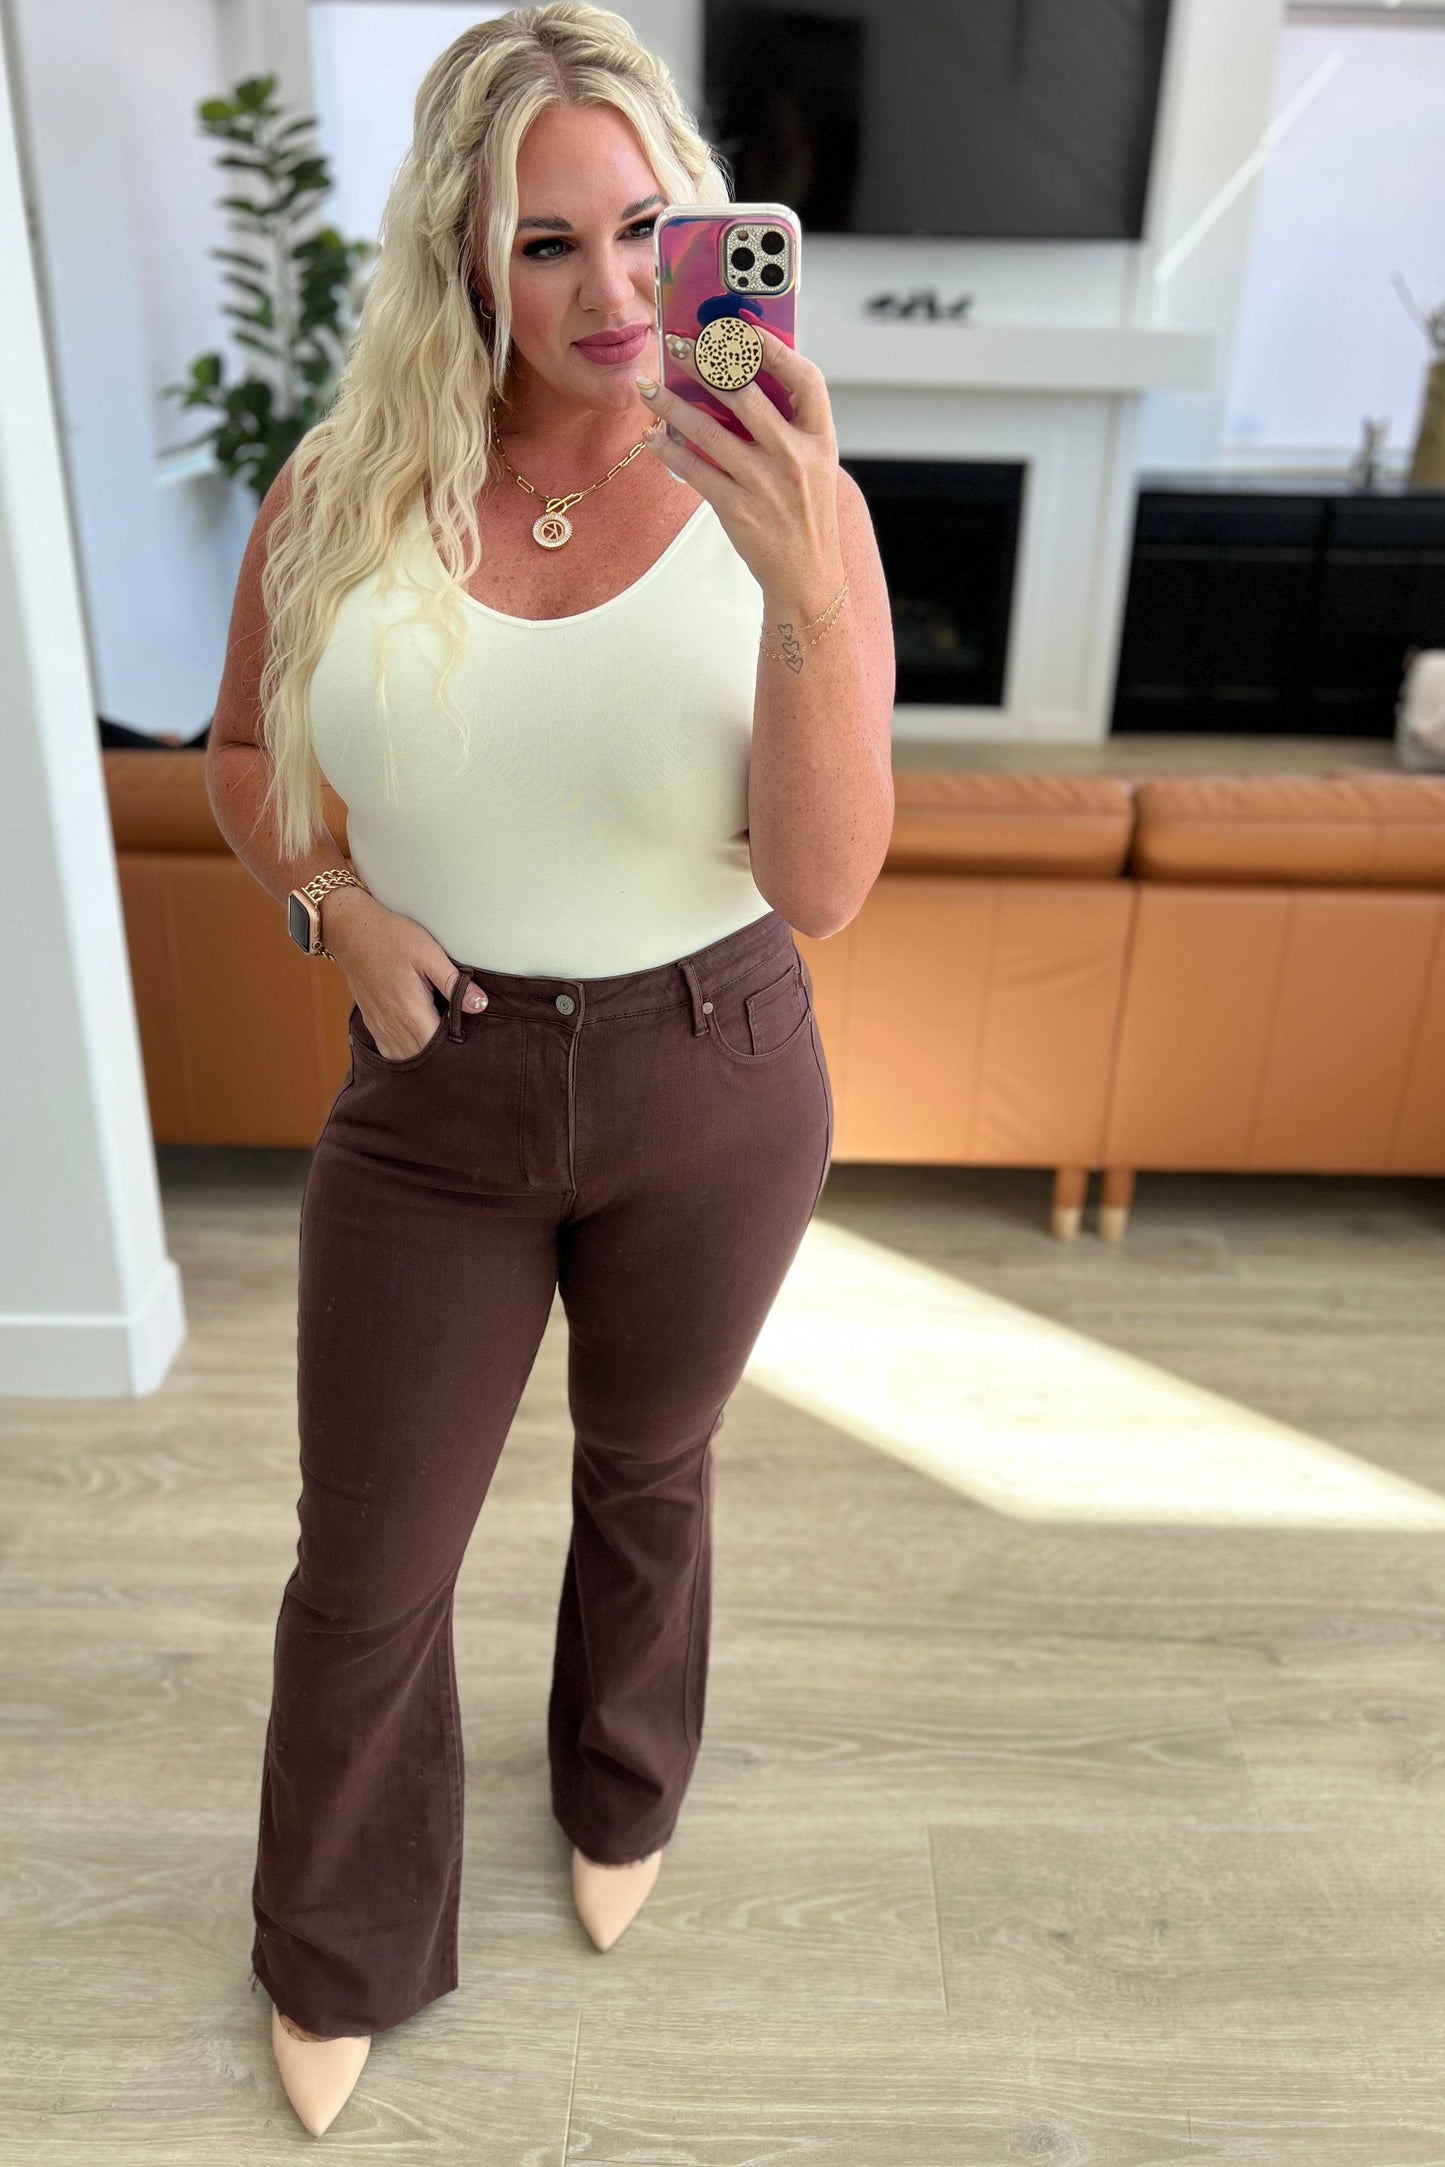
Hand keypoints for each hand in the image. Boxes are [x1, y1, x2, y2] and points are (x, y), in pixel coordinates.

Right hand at [320, 885, 487, 1059]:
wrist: (351, 931)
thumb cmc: (391, 937)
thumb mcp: (428, 953)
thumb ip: (453, 982)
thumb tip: (480, 1004)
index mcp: (412, 1012)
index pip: (440, 1049)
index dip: (457, 1049)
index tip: (470, 1041)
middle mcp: (394, 1026)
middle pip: (424, 1060)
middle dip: (443, 1057)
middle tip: (460, 1046)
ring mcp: (381, 1027)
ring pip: (406, 1060)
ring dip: (424, 1058)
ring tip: (442, 1047)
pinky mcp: (372, 1023)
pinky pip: (390, 1052)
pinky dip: (406, 1055)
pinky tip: (419, 1045)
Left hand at [636, 323, 844, 605]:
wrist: (807, 574)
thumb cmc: (804, 512)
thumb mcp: (813, 465)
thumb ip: (786, 427)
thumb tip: (734, 385)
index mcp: (820, 439)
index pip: (805, 379)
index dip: (774, 349)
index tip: (741, 328)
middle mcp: (794, 456)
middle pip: (745, 395)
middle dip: (705, 363)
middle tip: (676, 344)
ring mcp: (764, 483)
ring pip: (708, 430)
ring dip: (671, 405)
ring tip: (648, 387)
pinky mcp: (737, 507)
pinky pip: (694, 469)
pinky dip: (669, 450)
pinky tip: (653, 436)